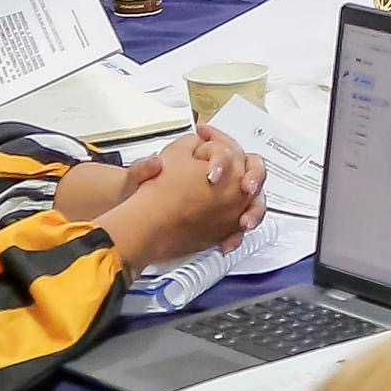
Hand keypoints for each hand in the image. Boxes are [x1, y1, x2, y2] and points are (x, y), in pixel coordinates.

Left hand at [101, 127, 268, 265]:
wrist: (138, 220)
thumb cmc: (141, 193)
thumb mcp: (136, 179)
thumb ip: (142, 169)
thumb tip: (153, 163)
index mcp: (200, 157)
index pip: (225, 148)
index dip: (223, 158)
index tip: (213, 173)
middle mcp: (219, 174)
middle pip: (250, 170)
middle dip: (253, 179)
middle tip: (246, 188)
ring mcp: (225, 198)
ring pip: (252, 199)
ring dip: (253, 209)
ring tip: (244, 222)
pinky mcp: (224, 220)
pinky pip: (240, 224)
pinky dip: (238, 234)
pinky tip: (228, 242)